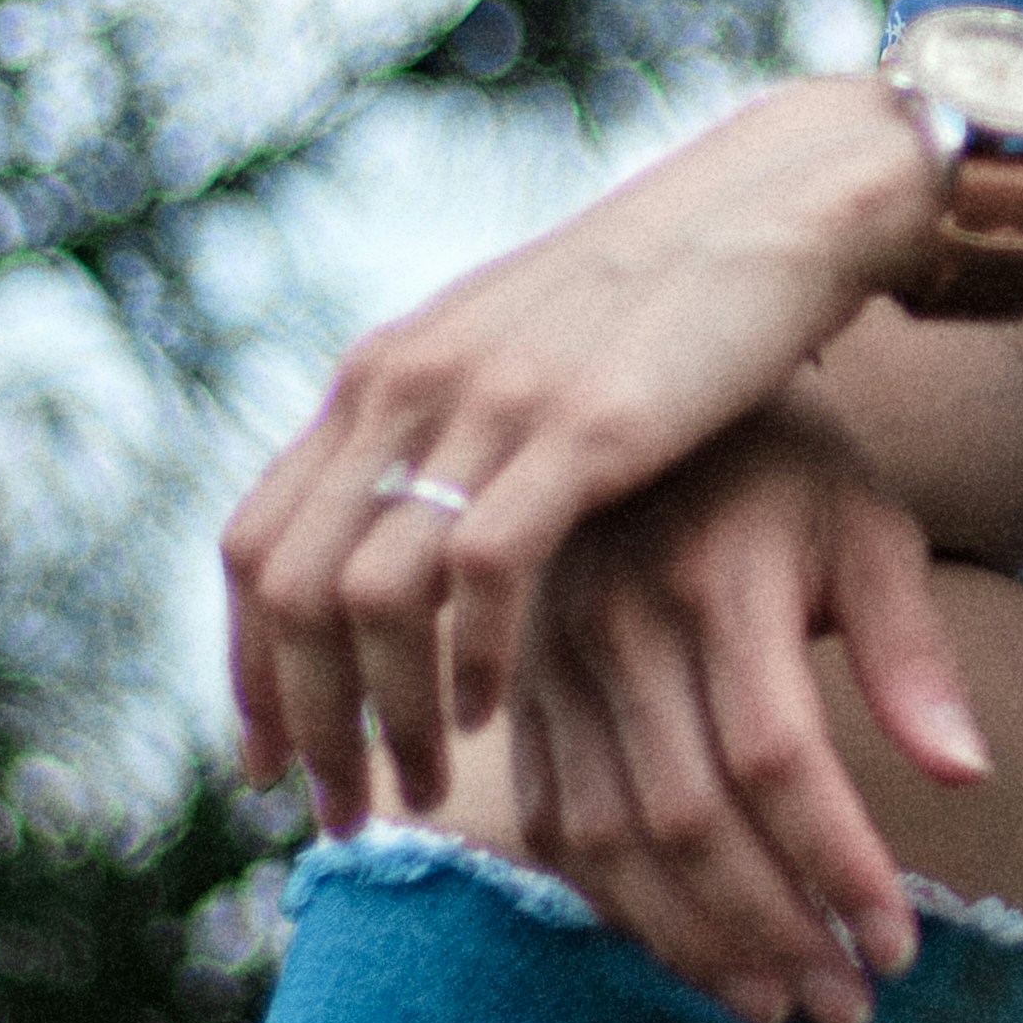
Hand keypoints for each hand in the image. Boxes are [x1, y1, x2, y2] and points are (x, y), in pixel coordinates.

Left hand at [224, 80, 934, 827]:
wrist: (772, 209)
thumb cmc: (661, 304)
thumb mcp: (516, 360)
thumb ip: (445, 435)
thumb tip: (393, 535)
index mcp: (380, 376)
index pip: (254, 547)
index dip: (249, 670)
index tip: (275, 763)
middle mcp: (404, 384)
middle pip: (289, 590)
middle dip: (302, 723)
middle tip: (339, 812)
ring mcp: (483, 403)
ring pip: (366, 597)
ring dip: (384, 715)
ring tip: (424, 784)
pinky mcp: (575, 425)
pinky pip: (477, 570)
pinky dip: (471, 659)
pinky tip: (495, 711)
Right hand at [494, 398, 992, 1022]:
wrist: (645, 388)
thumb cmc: (783, 465)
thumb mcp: (869, 523)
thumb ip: (913, 651)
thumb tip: (966, 776)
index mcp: (714, 578)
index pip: (777, 760)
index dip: (838, 866)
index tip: (902, 948)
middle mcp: (616, 624)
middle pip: (687, 819)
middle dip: (774, 933)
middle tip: (848, 1011)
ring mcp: (549, 661)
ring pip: (609, 841)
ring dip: (693, 944)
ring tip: (779, 1006)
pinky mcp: (516, 690)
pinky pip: (553, 823)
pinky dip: (615, 905)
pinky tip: (688, 949)